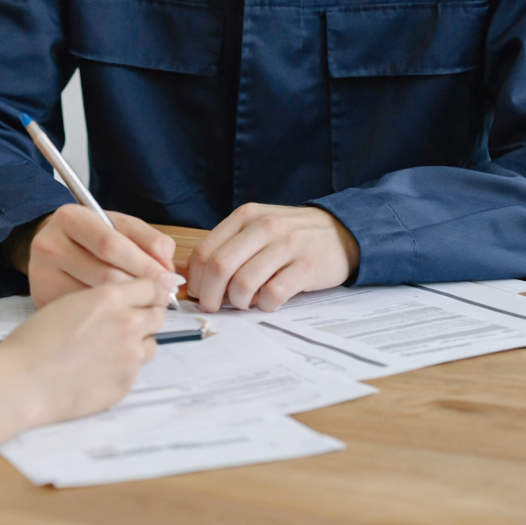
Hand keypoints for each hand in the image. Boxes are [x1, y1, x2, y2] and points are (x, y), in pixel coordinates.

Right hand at [0, 276, 168, 439]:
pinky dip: (125, 367)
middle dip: (147, 315)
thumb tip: (124, 300)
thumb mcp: (70, 301)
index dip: (148, 290)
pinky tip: (99, 367)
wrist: (24, 381)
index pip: (150, 285)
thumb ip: (104, 298)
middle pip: (158, 314)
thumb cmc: (36, 341)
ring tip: (109, 347)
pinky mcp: (127, 383)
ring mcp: (129, 356)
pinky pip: (137, 369)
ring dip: (138, 342)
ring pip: (151, 343)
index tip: (147, 295)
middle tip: (130, 320)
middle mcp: (126, 324)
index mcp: (110, 297)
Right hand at [26, 204, 177, 306]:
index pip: (111, 244)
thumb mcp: (117, 226)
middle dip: (141, 289)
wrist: (51, 250)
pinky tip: (119, 315)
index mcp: (70, 218)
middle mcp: (50, 245)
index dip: (144, 264)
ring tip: (145, 305)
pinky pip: (85, 315)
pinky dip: (109, 319)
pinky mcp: (42, 299)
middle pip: (105, 275)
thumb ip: (148, 239)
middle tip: (162, 297)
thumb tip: (165, 264)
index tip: (166, 278)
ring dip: (128, 307)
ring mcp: (42, 275)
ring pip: (97, 300)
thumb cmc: (88, 238)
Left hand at [184, 204, 359, 312]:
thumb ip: (224, 246)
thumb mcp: (255, 230)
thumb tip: (185, 271)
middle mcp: (263, 227)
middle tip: (213, 307)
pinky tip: (268, 302)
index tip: (197, 294)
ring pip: (243, 283)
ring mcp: (286, 245)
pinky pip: (274, 293)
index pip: (205, 251)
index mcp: (245, 217)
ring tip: (244, 303)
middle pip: (219, 267)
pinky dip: (265, 305)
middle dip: (209, 296)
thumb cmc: (291, 235)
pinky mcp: (306, 266)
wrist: (341, 231)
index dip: (195, 279)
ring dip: (238, 302)